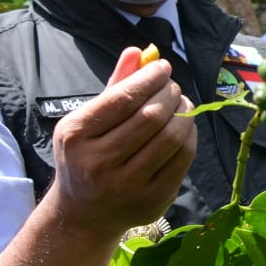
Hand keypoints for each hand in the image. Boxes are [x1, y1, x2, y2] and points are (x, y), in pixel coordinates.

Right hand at [46, 47, 197, 235]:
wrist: (83, 214)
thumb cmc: (87, 156)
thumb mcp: (87, 121)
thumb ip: (114, 85)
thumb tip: (139, 51)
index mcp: (76, 135)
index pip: (123, 98)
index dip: (150, 78)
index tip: (163, 68)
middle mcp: (98, 162)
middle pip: (150, 116)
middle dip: (169, 93)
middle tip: (172, 86)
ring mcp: (126, 185)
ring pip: (171, 138)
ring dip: (183, 113)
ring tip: (181, 103)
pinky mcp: (152, 200)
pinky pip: (182, 160)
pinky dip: (189, 136)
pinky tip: (185, 126)